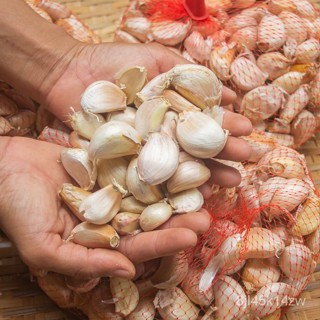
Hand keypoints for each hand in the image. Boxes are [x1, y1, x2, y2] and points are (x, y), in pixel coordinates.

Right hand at [0, 136, 209, 278]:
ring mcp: (114, 185)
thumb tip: (126, 270)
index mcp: (102, 237)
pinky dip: (158, 159)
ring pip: (151, 188)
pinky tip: (180, 156)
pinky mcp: (111, 160)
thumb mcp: (43, 246)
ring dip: (177, 188)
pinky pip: (138, 160)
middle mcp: (114, 212)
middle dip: (179, 217)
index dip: (165, 241)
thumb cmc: (17, 209)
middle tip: (206, 214)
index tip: (191, 236)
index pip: (139, 243)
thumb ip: (83, 263)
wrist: (3, 166)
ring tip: (205, 185)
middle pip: (153, 217)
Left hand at [44, 41, 251, 173]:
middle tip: (245, 160)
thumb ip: (190, 76)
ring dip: (205, 175)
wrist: (71, 73)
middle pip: (194, 149)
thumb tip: (228, 95)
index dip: (223, 127)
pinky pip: (148, 180)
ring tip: (230, 182)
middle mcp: (161, 137)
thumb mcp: (157, 60)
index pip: (202, 124)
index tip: (245, 132)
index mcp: (171, 114)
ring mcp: (143, 153)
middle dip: (221, 154)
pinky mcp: (123, 166)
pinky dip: (169, 188)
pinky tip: (193, 194)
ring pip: (177, 168)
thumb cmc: (115, 63)